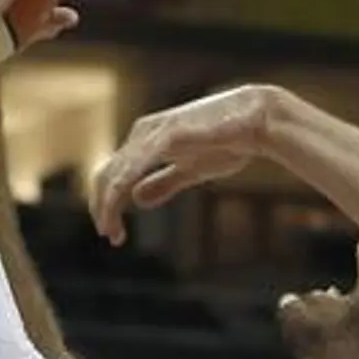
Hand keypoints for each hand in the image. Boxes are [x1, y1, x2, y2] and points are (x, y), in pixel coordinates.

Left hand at [90, 85, 277, 245]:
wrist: (257, 122)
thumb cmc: (227, 142)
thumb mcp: (190, 170)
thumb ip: (163, 183)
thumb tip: (137, 199)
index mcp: (147, 140)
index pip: (114, 174)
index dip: (108, 204)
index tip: (113, 233)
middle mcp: (143, 133)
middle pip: (106, 175)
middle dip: (101, 208)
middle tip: (109, 236)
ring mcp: (152, 133)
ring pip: (113, 174)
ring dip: (107, 206)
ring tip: (111, 232)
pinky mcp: (166, 137)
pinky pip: (132, 168)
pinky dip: (119, 193)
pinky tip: (116, 210)